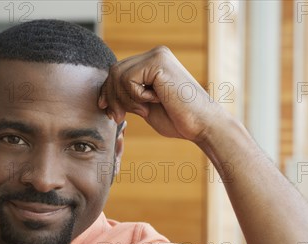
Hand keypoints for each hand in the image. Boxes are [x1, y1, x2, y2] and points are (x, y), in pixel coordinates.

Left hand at [98, 46, 225, 142]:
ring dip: (125, 100)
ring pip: (118, 75)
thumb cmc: (179, 120)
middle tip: (118, 117)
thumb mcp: (145, 106)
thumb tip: (105, 94)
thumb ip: (129, 96)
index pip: (119, 70)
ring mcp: (157, 55)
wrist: (202, 125)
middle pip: (115, 71)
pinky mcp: (158, 62)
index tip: (107, 110)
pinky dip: (136, 97)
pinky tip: (156, 101)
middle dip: (112, 97)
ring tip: (144, 110)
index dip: (108, 91)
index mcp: (154, 62)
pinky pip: (128, 79)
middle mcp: (156, 54)